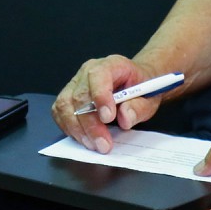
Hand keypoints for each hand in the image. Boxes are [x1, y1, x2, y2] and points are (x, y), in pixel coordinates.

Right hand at [52, 55, 167, 153]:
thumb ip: (139, 107)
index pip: (99, 76)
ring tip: (95, 145)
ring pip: (66, 106)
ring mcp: (75, 83)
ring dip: (78, 130)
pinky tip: (84, 139)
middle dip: (91, 124)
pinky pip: (60, 113)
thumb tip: (125, 117)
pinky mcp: (67, 97)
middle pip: (80, 96)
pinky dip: (70, 129)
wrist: (135, 85)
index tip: (108, 118)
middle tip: (103, 144)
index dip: (100, 97)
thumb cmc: (141, 89)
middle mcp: (89, 71)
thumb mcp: (150, 98)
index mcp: (112, 64)